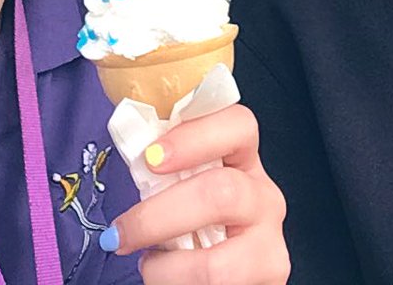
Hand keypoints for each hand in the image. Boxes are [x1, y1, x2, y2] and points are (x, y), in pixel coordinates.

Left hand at [106, 103, 288, 283]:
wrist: (216, 274)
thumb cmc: (191, 225)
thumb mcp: (181, 188)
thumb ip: (166, 169)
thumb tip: (127, 148)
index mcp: (242, 158)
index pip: (237, 124)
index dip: (194, 136)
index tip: (152, 156)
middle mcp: (262, 195)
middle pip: (222, 193)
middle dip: (159, 217)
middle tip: (123, 231)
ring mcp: (269, 240)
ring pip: (216, 263)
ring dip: (165, 270)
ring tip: (149, 267)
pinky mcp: (268, 279)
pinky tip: (169, 280)